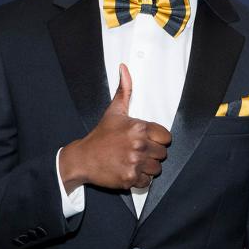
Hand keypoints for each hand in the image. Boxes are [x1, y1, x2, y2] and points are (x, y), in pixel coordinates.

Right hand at [59, 64, 171, 191]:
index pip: (166, 137)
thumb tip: (124, 68)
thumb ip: (124, 90)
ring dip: (147, 167)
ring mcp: (134, 162)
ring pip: (157, 168)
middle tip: (135, 151)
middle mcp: (139, 145)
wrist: (82, 158)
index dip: (157, 140)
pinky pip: (147, 181)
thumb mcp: (113, 111)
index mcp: (139, 128)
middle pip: (163, 154)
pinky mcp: (130, 178)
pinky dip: (139, 179)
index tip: (145, 140)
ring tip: (132, 161)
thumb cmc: (100, 136)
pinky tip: (128, 170)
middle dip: (151, 154)